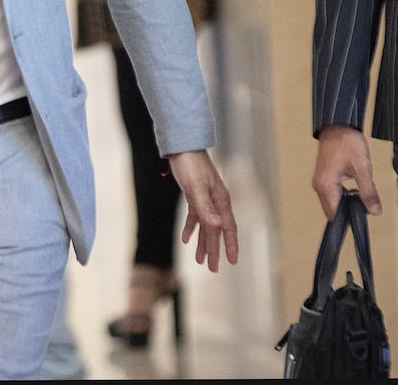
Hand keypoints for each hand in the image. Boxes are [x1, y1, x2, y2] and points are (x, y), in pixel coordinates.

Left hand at [166, 149, 238, 270]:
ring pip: (205, 226)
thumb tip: (217, 226)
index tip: (232, 261)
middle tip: (212, 268)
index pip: (227, 228)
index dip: (229, 245)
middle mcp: (215, 202)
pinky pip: (195, 216)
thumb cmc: (191, 165)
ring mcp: (205, 199)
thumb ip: (206, 207)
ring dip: (203, 242)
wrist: (182, 147)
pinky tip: (186, 238)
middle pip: (216, 230)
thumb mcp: (196, 187)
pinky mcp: (194, 195)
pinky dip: (191, 228)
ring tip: (200, 260)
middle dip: (214, 249)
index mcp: (220, 201)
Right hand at [312, 124, 381, 219]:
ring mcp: (320, 180)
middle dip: (349, 210)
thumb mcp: (362, 168)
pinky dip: (343, 195)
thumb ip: (368, 192)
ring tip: (360, 192)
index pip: (334, 213)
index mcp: (326, 185)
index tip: (361, 216)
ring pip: (333, 202)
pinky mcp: (323, 176)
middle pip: (333, 209)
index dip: (348, 218)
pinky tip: (354, 187)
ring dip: (346, 202)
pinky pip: (332, 193)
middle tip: (364, 203)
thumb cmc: (346, 143)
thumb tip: (374, 210)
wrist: (337, 126)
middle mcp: (319, 185)